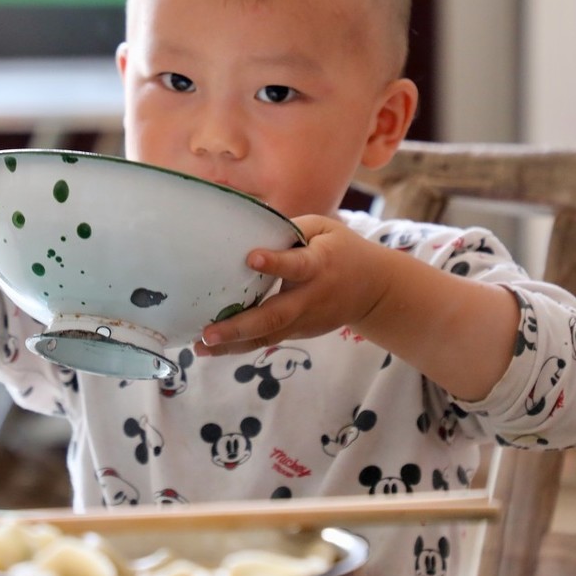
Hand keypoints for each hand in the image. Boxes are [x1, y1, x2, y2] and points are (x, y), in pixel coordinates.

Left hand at [195, 214, 392, 355]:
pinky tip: (211, 348)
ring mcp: (305, 321)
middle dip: (239, 326)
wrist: (375, 290)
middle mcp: (310, 297)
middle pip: (275, 316)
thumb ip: (289, 228)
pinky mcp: (299, 332)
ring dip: (233, 345)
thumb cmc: (341, 250)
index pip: (297, 265)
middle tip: (208, 333)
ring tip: (200, 347)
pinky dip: (240, 346)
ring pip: (267, 336)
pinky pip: (267, 339)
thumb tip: (248, 227)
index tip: (251, 258)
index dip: (276, 263)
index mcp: (319, 264)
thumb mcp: (323, 228)